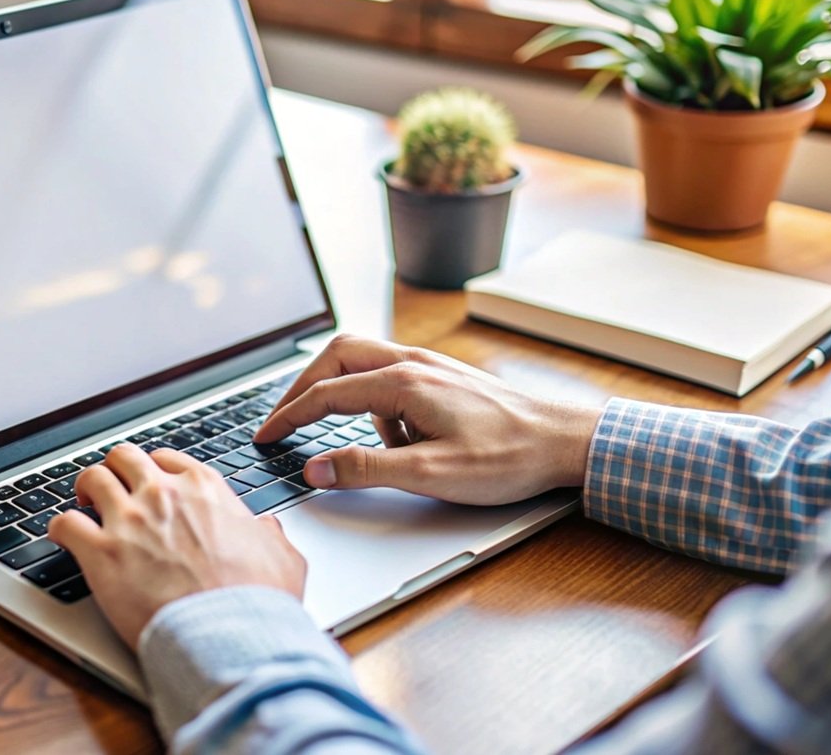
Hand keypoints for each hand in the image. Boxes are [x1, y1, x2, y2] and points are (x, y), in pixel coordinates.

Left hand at [48, 444, 306, 648]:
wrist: (230, 635)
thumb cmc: (256, 600)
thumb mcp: (282, 557)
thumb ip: (271, 535)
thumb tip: (267, 528)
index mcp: (204, 489)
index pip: (166, 458)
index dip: (153, 469)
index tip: (148, 482)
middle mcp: (163, 495)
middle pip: (123, 457)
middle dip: (115, 470)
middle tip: (110, 489)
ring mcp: (129, 520)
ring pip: (91, 478)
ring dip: (84, 490)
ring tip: (82, 505)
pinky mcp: (101, 553)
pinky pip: (64, 523)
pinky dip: (58, 528)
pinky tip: (61, 537)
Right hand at [254, 334, 601, 504]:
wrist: (565, 441)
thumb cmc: (508, 457)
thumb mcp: (430, 474)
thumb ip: (366, 469)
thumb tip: (315, 468)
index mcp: (403, 383)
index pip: (325, 393)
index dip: (288, 416)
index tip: (265, 437)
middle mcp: (413, 363)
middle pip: (336, 356)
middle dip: (303, 388)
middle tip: (284, 421)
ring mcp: (429, 366)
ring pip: (362, 361)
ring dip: (342, 394)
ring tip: (352, 442)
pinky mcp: (442, 378)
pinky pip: (390, 377)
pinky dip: (376, 405)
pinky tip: (398, 442)